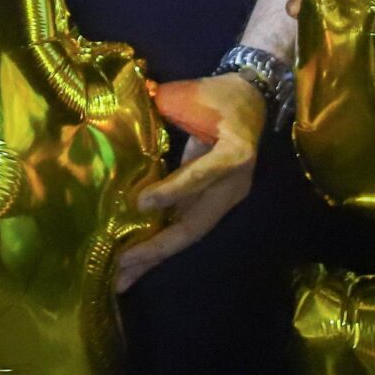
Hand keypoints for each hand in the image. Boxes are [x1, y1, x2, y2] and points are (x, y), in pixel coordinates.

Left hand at [115, 74, 264, 291]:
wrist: (252, 101)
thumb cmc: (220, 95)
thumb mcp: (193, 93)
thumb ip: (164, 101)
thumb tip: (128, 101)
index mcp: (235, 153)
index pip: (202, 176)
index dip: (174, 190)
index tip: (142, 202)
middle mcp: (234, 185)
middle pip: (195, 225)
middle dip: (156, 247)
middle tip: (122, 266)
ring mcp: (226, 200)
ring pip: (189, 234)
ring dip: (155, 257)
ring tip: (122, 281)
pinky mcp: (215, 206)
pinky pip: (187, 228)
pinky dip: (161, 245)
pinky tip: (136, 264)